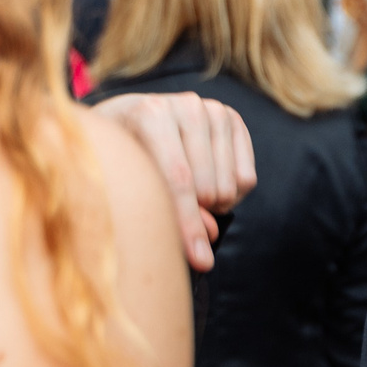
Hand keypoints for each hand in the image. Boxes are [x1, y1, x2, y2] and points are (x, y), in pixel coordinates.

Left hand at [92, 92, 257, 271]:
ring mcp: (213, 110)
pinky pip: (246, 179)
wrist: (126, 119)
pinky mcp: (233, 119)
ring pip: (231, 185)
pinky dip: (231, 195)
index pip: (178, 179)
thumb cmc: (119, 159)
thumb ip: (162, 213)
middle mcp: (186, 105)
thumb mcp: (126, 184)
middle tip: (176, 216)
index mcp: (150, 114)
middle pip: (207, 186)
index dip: (189, 223)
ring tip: (189, 202)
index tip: (199, 261)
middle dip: (198, 214)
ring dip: (214, 205)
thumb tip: (205, 248)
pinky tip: (208, 188)